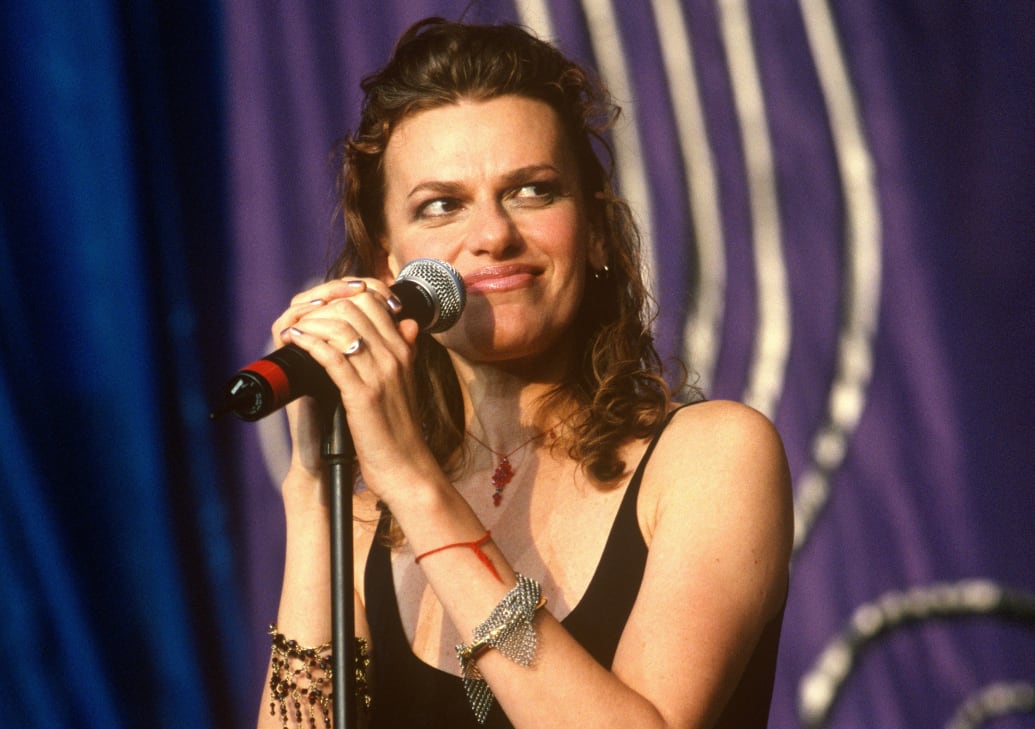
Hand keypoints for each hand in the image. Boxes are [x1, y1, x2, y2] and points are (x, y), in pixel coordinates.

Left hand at [270, 277, 437, 503]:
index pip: (373, 301)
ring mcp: (379, 375)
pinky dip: (308, 343)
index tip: (321, 310)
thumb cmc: (400, 429)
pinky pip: (330, 356)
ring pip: (340, 326)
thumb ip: (405, 351)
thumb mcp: (407, 383)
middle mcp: (394, 357)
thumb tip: (407, 323)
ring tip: (294, 330)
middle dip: (321, 307)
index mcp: (404, 351)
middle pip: (354, 307)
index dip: (341, 298)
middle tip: (302, 319)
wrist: (406, 467)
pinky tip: (294, 341)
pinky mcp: (362, 395)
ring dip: (310, 323)